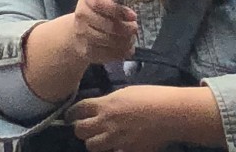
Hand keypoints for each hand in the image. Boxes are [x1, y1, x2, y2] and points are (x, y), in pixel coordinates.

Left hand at [69, 84, 220, 151]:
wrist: (169, 114)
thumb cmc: (148, 97)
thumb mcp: (123, 93)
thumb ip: (108, 102)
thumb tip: (100, 107)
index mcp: (104, 105)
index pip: (77, 110)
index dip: (71, 113)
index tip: (70, 115)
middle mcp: (106, 124)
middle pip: (80, 131)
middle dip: (80, 128)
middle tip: (85, 127)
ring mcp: (117, 140)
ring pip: (92, 146)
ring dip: (93, 141)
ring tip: (99, 137)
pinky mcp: (129, 151)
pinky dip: (113, 149)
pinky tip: (118, 145)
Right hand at [71, 0, 137, 66]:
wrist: (76, 32)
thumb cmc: (95, 11)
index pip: (100, 3)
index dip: (119, 10)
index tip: (133, 15)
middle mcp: (81, 16)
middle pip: (110, 26)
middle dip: (128, 29)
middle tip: (134, 28)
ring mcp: (83, 35)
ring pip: (113, 42)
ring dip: (127, 41)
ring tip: (130, 37)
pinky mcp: (88, 52)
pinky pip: (112, 55)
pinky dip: (123, 52)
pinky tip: (124, 47)